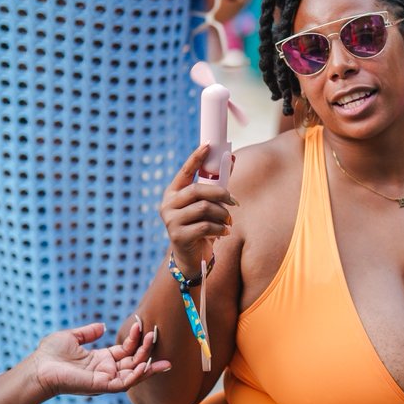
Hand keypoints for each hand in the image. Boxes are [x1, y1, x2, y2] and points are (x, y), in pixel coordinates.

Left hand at [30, 321, 169, 396]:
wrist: (37, 369)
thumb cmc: (49, 355)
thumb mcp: (72, 338)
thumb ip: (88, 333)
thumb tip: (102, 326)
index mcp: (100, 360)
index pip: (125, 350)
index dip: (135, 338)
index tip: (140, 324)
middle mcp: (106, 371)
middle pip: (133, 361)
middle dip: (146, 349)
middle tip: (154, 334)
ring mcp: (105, 379)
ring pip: (133, 373)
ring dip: (147, 362)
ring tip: (154, 345)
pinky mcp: (101, 386)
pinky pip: (124, 383)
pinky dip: (137, 376)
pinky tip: (145, 364)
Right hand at [160, 145, 235, 276]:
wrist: (191, 258)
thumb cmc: (200, 227)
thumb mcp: (207, 206)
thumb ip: (216, 186)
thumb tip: (232, 159)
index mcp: (173, 193)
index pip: (185, 172)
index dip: (195, 158)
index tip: (207, 145)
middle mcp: (168, 205)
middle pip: (197, 190)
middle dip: (220, 194)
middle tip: (235, 202)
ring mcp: (171, 221)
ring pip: (204, 208)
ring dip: (222, 214)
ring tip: (229, 221)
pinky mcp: (178, 236)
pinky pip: (206, 226)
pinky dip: (220, 228)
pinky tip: (224, 232)